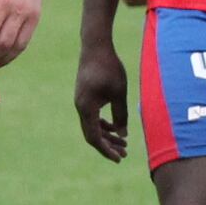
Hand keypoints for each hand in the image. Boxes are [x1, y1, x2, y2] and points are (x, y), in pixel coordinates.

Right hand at [72, 40, 130, 162]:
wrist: (95, 46)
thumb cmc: (109, 67)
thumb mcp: (119, 93)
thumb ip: (121, 115)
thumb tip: (123, 135)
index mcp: (86, 108)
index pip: (94, 137)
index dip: (107, 150)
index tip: (120, 158)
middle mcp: (80, 107)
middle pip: (92, 134)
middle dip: (108, 145)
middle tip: (125, 154)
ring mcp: (81, 102)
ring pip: (92, 126)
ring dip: (106, 135)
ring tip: (124, 142)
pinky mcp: (84, 96)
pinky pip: (92, 116)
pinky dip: (103, 124)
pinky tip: (115, 127)